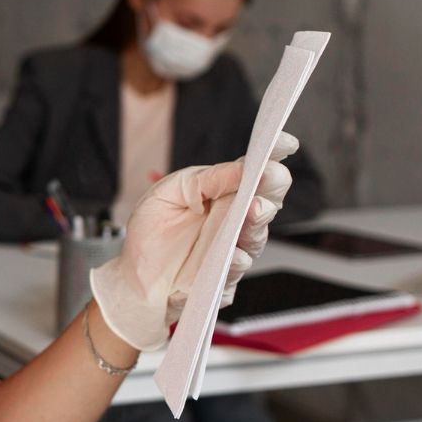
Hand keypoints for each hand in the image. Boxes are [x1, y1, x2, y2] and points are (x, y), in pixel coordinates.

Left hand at [90, 133, 297, 350]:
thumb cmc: (151, 233)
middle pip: (268, 198)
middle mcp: (234, 217)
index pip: (254, 168)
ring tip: (254, 209)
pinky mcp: (225, 276)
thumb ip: (204, 180)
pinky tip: (231, 253)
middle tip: (269, 176)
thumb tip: (240, 168)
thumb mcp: (167, 194)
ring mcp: (233, 247)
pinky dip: (236, 259)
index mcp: (222, 191)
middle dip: (273, 184)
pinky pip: (237, 267)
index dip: (273, 154)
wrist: (136, 278)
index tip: (285, 143)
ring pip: (257, 232)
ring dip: (258, 219)